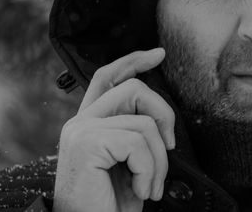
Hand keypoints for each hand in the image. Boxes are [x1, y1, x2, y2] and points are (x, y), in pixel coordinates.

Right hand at [53, 49, 175, 211]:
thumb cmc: (111, 204)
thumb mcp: (129, 163)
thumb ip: (136, 134)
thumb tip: (163, 118)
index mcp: (90, 124)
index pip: (109, 77)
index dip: (133, 60)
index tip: (158, 54)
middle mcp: (81, 123)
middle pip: (133, 89)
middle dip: (164, 114)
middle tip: (170, 148)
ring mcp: (81, 131)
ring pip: (144, 122)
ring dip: (159, 160)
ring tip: (150, 185)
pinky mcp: (86, 144)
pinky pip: (138, 143)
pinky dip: (149, 170)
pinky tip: (141, 190)